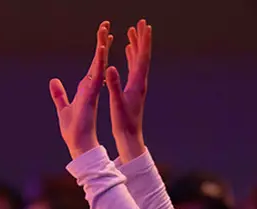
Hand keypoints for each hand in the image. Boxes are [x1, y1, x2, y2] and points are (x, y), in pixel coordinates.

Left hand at [50, 21, 113, 159]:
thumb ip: (59, 94)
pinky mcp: (92, 95)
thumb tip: (53, 81)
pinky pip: (96, 74)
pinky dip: (98, 62)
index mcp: (86, 89)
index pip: (93, 66)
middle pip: (97, 61)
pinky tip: (101, 49)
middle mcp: (91, 87)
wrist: (79, 144)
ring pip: (98, 64)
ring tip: (105, 32)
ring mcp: (92, 90)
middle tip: (106, 27)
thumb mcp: (62, 108)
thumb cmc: (73, 130)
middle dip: (102, 43)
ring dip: (101, 47)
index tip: (104, 39)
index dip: (98, 52)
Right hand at [105, 19, 152, 162]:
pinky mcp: (133, 89)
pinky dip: (131, 56)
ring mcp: (137, 86)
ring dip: (136, 45)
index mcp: (137, 84)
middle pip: (142, 56)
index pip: (142, 58)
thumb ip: (114, 85)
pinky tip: (128, 51)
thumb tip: (111, 68)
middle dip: (141, 38)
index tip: (144, 26)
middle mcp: (140, 82)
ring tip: (132, 32)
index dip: (143, 41)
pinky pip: (133, 68)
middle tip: (140, 23)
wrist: (131, 138)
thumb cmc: (124, 123)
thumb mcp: (117, 103)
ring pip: (138, 60)